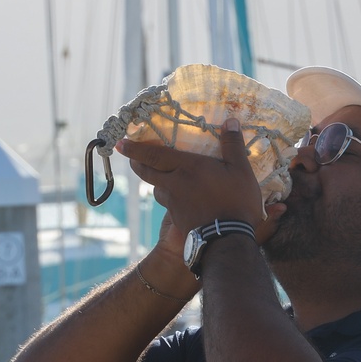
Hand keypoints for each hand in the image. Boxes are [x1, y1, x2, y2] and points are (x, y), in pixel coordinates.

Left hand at [118, 119, 273, 235]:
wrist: (227, 241)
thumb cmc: (235, 202)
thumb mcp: (240, 170)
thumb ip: (233, 145)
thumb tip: (230, 121)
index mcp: (186, 167)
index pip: (152, 154)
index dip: (134, 148)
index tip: (120, 143)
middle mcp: (175, 184)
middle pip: (147, 172)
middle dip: (137, 162)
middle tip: (132, 157)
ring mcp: (174, 204)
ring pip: (157, 189)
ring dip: (155, 182)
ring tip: (161, 178)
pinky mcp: (179, 220)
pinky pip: (169, 205)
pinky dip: (170, 199)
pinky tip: (181, 200)